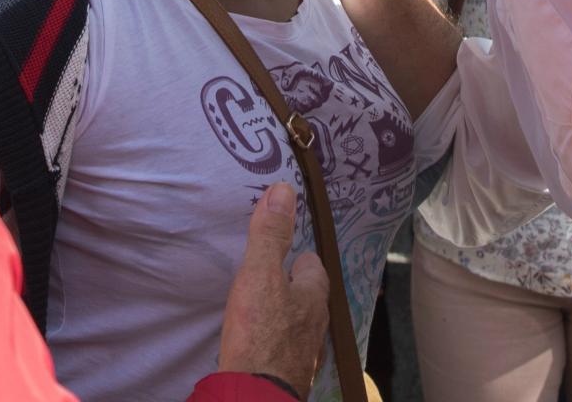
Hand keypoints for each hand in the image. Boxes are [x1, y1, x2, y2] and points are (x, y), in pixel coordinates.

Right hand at [217, 184, 326, 395]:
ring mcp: (305, 351)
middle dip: (294, 287)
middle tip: (274, 278)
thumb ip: (269, 236)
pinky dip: (276, 339)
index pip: (314, 266)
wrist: (255, 395)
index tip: (289, 252)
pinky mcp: (289, 372)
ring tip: (266, 308)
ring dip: (286, 314)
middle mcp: (316, 324)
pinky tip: (261, 342)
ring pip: (299, 323)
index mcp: (314, 296)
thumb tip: (283, 190)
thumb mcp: (260, 275)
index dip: (300, 257)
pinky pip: (285, 347)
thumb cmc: (261, 334)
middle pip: (309, 297)